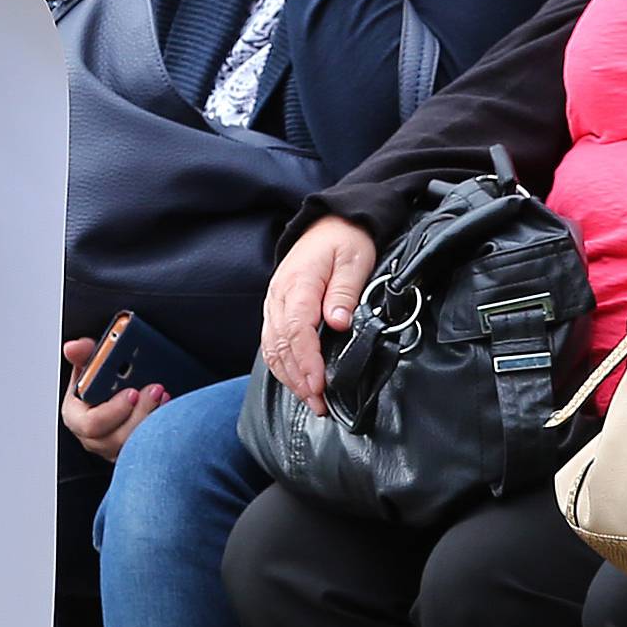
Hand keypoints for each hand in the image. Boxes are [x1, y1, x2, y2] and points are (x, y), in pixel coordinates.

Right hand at [61, 338, 168, 464]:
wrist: (114, 391)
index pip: (91, 423)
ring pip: (134, 445)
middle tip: (154, 391)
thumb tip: (74, 348)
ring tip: (162, 395)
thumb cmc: (98, 383)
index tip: (132, 392)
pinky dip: (160, 427)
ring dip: (152, 419)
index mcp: (76, 416)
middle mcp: (93, 437)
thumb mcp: (88, 365)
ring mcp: (114, 448)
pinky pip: (148, 447)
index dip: (113, 410)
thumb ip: (83, 354)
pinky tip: (167, 407)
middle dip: (139, 414)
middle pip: (116, 438)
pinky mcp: (133, 451)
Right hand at [260, 216, 376, 411]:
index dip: (307, 360)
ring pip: (272, 347)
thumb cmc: (344, 240)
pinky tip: (297, 381)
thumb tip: (339, 322)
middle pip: (281, 344)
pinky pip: (272, 342)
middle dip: (299, 378)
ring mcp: (274, 303)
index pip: (297, 329)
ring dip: (289, 377)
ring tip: (311, 400)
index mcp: (298, 282)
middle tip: (319, 404)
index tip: (319, 384)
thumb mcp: (354, 259)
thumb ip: (345, 291)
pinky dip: (282, 366)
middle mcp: (279, 295)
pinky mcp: (277, 309)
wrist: (328, 222)